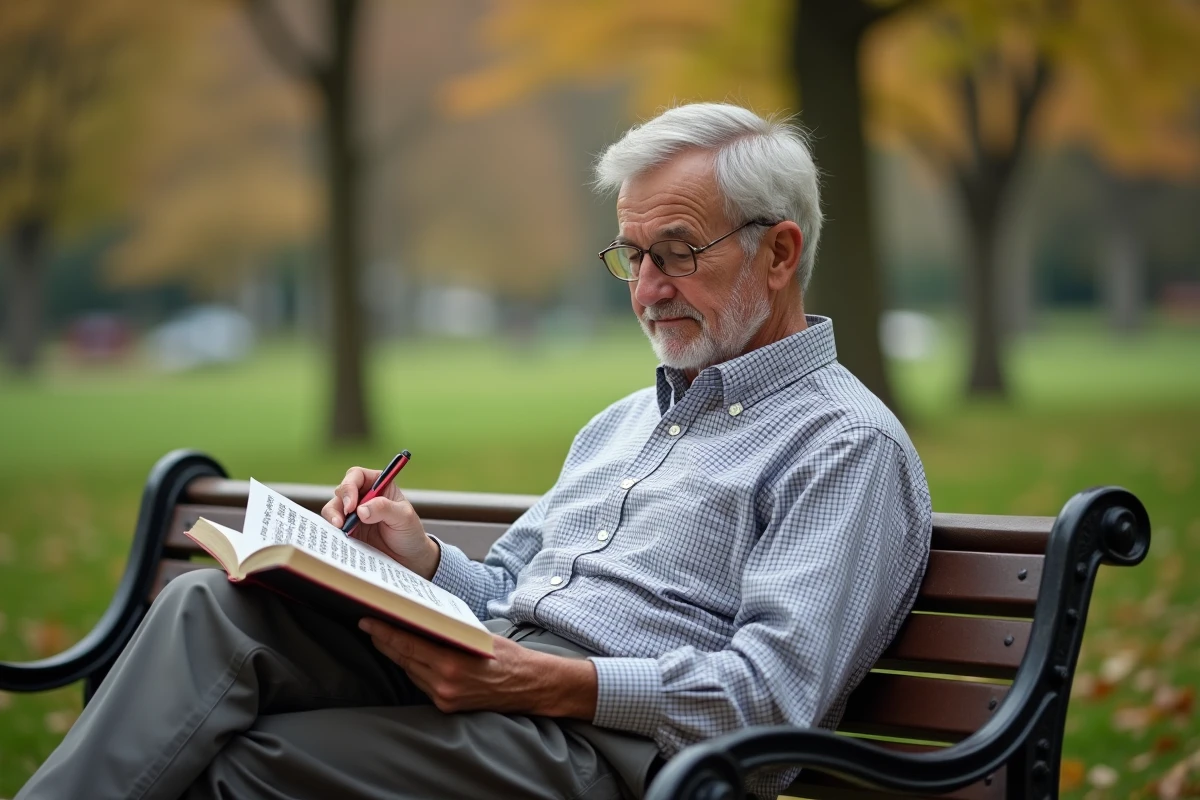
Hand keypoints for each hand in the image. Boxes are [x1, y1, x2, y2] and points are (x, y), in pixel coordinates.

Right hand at [321, 466, 440, 579]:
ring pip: (333, 509)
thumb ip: (384, 509)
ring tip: (340, 529)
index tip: (352, 505)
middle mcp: (363, 497)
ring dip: (332, 517)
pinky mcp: (347, 531)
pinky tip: (338, 538)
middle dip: (339, 504)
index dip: (350, 486)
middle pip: (341, 491)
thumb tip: (361, 510)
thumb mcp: (403, 518)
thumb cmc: (410, 533)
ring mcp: (353, 515)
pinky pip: (333, 527)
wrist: (408, 558)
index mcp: (378, 486)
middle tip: (342, 521)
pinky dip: (332, 531)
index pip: (357, 476)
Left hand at [358, 619, 597, 718]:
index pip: (408, 646)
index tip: (368, 621)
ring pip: (411, 673)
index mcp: (452, 665)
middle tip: (369, 625)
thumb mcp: (479, 637)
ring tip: (383, 638)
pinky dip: (414, 669)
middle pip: (405, 660)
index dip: (385, 633)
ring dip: (397, 655)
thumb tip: (422, 619)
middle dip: (385, 642)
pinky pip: (422, 685)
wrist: (531, 687)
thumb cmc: (509, 657)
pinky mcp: (447, 707)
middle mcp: (445, 685)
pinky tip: (406, 657)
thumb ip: (450, 632)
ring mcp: (445, 699)